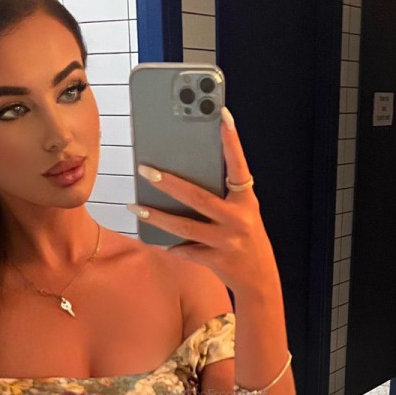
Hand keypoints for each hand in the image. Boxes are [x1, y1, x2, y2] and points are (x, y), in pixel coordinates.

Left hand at [128, 107, 279, 298]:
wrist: (260, 278)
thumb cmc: (246, 237)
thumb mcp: (243, 212)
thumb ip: (223, 195)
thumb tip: (185, 177)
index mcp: (245, 201)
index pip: (238, 166)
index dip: (232, 141)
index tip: (222, 115)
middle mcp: (238, 220)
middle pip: (198, 198)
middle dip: (169, 183)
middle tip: (145, 169)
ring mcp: (227, 241)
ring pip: (185, 227)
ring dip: (157, 217)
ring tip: (135, 207)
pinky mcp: (216, 260)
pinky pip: (186, 251)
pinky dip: (169, 245)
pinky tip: (151, 237)